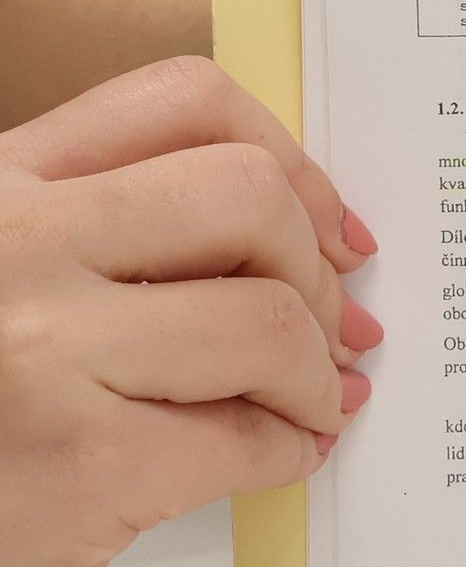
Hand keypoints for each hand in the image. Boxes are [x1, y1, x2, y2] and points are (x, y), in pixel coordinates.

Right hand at [0, 56, 381, 566]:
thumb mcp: (4, 282)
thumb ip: (115, 237)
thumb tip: (303, 241)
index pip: (183, 102)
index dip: (290, 162)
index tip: (328, 225)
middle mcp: (11, 241)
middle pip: (249, 196)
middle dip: (315, 269)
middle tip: (332, 326)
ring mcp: (41, 349)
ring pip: (270, 318)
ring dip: (315, 374)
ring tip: (310, 402)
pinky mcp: (81, 464)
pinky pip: (247, 437)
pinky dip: (287, 451)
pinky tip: (277, 458)